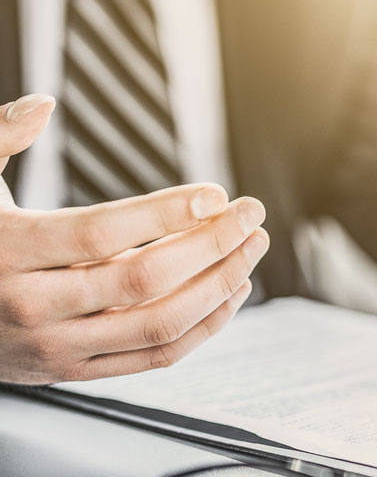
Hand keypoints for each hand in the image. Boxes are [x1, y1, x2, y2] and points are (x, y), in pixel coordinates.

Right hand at [0, 95, 268, 383]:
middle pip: (144, 278)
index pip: (102, 232)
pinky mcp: (74, 372)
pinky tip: (231, 292)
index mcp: (6, 250)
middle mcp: (31, 306)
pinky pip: (155, 357)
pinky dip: (203, 328)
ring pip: (158, 323)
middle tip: (252, 215)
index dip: (165, 213)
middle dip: (211, 244)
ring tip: (252, 251)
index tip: (216, 194)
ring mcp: (56, 347)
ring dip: (219, 286)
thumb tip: (44, 104)